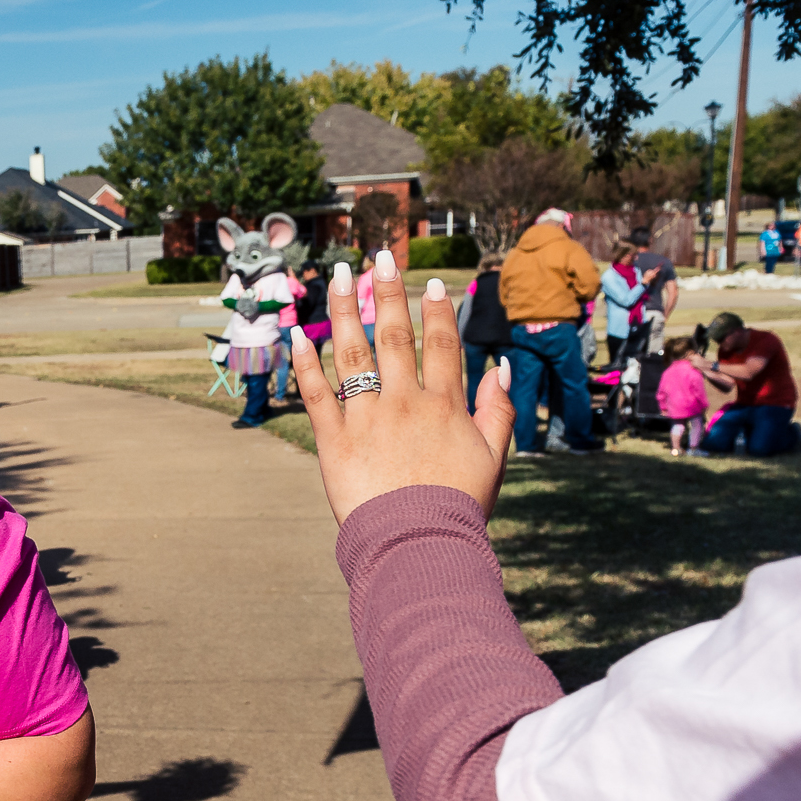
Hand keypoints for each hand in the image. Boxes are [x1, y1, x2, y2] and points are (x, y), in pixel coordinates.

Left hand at [288, 250, 514, 524]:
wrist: (419, 543)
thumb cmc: (457, 506)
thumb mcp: (493, 459)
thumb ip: (497, 411)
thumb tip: (501, 368)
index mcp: (444, 406)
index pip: (441, 346)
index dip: (437, 311)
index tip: (431, 282)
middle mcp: (405, 403)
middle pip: (394, 336)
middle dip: (387, 292)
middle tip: (381, 257)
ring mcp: (367, 419)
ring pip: (353, 354)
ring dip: (344, 310)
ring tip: (339, 275)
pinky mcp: (333, 441)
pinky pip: (316, 394)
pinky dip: (306, 363)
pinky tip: (298, 333)